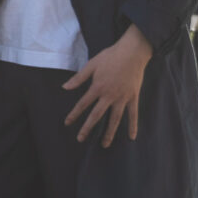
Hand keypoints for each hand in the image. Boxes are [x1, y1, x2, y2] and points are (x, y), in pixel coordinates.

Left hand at [63, 26, 151, 143]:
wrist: (132, 52)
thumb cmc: (110, 57)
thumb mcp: (91, 65)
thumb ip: (78, 78)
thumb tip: (64, 87)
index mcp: (97, 87)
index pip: (83, 104)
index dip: (74, 114)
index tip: (67, 123)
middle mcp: (109, 96)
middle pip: (97, 116)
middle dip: (87, 128)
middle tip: (80, 139)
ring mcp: (123, 98)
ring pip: (115, 119)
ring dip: (109, 132)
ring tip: (105, 144)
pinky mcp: (133, 97)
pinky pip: (133, 114)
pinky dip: (133, 126)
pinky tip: (131, 137)